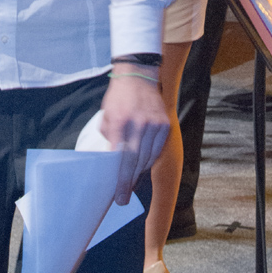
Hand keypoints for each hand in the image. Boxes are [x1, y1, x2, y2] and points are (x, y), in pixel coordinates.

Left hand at [99, 66, 169, 204]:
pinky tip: (141, 165)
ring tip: (130, 182)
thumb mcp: (106, 115)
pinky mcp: (164, 124)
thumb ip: (109, 137)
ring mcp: (154, 124)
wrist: (138, 74)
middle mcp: (139, 124)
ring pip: (148, 158)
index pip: (121, 157)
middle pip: (135, 162)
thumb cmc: (118, 97)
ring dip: (138, 172)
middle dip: (128, 183)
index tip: (118, 196)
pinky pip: (157, 150)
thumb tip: (110, 161)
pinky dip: (149, 159)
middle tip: (122, 198)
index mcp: (121, 121)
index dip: (120, 179)